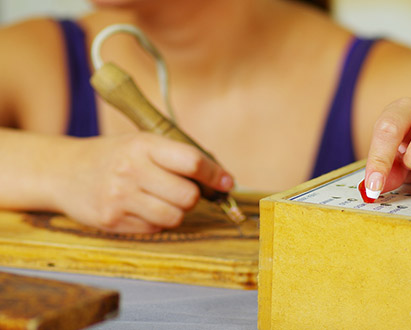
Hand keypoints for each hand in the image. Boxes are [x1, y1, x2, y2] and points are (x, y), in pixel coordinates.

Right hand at [52, 132, 233, 232]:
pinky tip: (141, 207)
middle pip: (188, 196)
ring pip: (175, 217)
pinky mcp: (112, 221)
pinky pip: (155, 228)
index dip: (215, 174)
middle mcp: (131, 170)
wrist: (65, 171)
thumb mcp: (143, 143)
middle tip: (181, 189)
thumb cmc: (114, 156)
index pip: (192, 162)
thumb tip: (224, 180)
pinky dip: (156, 221)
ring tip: (160, 198)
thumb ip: (180, 157)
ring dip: (176, 211)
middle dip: (192, 196)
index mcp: (143, 144)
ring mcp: (120, 197)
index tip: (226, 182)